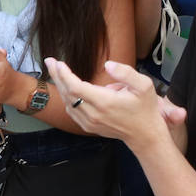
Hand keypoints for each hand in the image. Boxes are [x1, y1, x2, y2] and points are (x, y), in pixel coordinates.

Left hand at [46, 57, 183, 151]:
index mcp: (105, 102)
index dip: (64, 74)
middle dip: (57, 76)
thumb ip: (126, 73)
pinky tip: (66, 89)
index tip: (58, 62)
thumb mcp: (144, 85)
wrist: (144, 134)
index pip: (76, 87)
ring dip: (61, 86)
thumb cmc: (145, 108)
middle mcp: (94, 114)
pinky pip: (72, 111)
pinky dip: (67, 98)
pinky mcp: (88, 126)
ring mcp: (89, 122)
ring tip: (57, 72)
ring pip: (68, 102)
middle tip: (51, 62)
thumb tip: (108, 65)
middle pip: (68, 93)